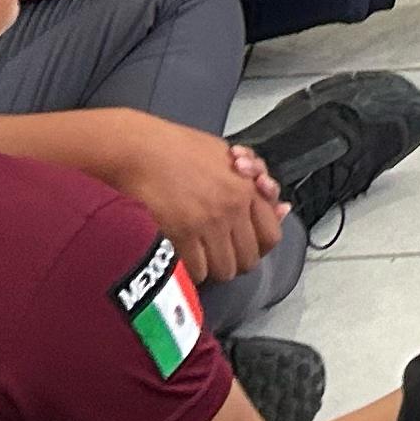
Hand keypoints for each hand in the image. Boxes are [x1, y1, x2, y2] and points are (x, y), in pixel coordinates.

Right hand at [98, 119, 285, 286]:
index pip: (271, 236)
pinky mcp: (180, 236)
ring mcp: (207, 224)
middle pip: (248, 259)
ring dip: (212, 267)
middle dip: (235, 260)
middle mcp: (232, 208)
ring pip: (223, 270)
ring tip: (198, 255)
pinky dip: (189, 271)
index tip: (245, 245)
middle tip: (218, 253)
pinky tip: (181, 258)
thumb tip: (281, 209)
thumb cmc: (176, 149)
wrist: (137, 150)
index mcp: (245, 188)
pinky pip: (195, 271)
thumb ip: (254, 183)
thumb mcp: (224, 157)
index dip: (258, 246)